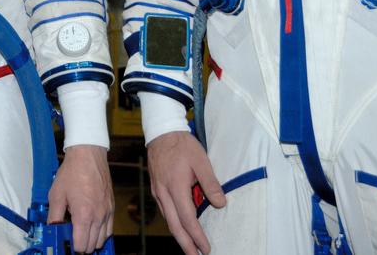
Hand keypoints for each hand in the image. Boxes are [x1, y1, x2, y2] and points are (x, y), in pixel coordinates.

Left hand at [47, 144, 112, 252]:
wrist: (88, 155)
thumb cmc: (72, 172)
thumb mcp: (56, 194)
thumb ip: (54, 216)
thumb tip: (53, 229)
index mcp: (83, 215)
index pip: (82, 245)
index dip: (73, 247)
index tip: (67, 244)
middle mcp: (98, 216)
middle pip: (93, 245)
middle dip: (82, 245)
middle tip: (72, 238)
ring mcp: (107, 212)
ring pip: (103, 239)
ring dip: (93, 240)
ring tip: (82, 233)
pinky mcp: (111, 207)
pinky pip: (110, 228)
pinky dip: (102, 233)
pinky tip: (93, 227)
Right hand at [146, 131, 223, 254]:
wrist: (161, 132)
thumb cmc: (182, 145)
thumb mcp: (201, 161)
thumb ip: (211, 183)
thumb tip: (220, 204)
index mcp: (176, 187)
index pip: (188, 219)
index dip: (197, 236)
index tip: (206, 248)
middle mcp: (164, 193)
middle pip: (175, 226)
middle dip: (185, 245)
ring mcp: (158, 191)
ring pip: (168, 220)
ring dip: (179, 236)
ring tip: (190, 247)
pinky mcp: (156, 188)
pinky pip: (165, 211)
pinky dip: (173, 223)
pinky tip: (180, 226)